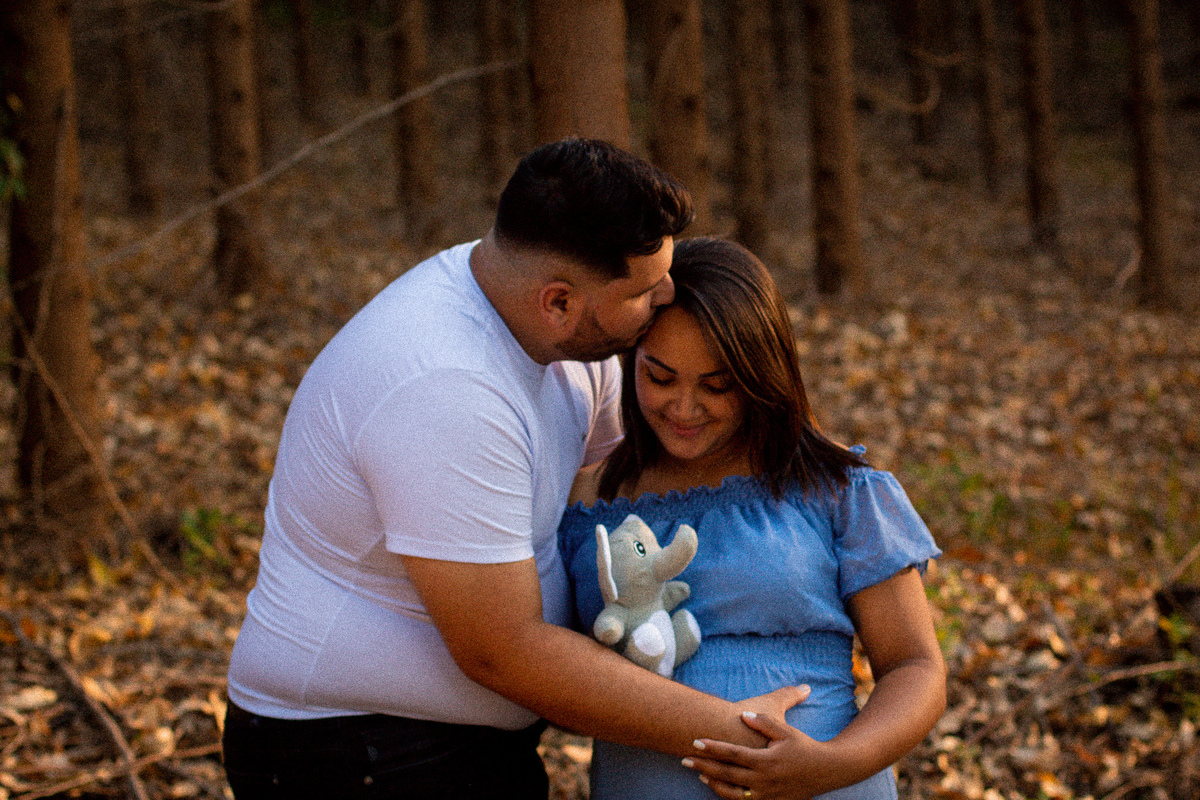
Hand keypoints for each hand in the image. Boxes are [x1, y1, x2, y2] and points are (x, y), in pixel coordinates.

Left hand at [682, 704, 838, 799]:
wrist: (826, 771)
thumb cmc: (804, 747)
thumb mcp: (786, 731)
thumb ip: (764, 722)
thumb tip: (744, 714)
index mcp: (766, 760)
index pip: (732, 753)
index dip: (713, 747)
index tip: (695, 741)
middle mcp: (764, 780)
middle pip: (727, 773)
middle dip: (704, 765)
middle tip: (685, 758)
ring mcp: (766, 794)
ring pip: (732, 793)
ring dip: (714, 782)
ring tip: (699, 773)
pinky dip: (728, 795)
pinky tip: (719, 786)